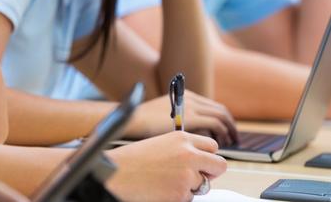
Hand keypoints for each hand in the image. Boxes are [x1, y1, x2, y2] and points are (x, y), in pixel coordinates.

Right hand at [106, 131, 226, 201]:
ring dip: (190, 187)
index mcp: (182, 138)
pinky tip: (160, 190)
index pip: (212, 146)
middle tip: (196, 177)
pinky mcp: (182, 194)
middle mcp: (189, 154)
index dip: (207, 156)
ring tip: (165, 182)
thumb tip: (200, 162)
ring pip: (203, 186)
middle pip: (219, 165)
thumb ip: (182, 150)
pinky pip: (189, 198)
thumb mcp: (160, 144)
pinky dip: (178, 197)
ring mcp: (187, 175)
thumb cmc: (132, 159)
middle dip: (211, 173)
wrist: (116, 173)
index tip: (200, 162)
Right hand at [125, 90, 237, 145]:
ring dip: (229, 130)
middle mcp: (190, 98)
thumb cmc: (144, 125)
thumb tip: (194, 135)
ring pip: (221, 116)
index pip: (212, 106)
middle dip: (230, 125)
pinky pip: (215, 124)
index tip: (227, 131)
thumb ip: (181, 121)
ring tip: (231, 142)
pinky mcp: (190, 117)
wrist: (132, 121)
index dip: (223, 120)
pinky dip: (222, 134)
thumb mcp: (166, 118)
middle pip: (220, 110)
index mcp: (185, 96)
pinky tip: (221, 144)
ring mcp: (191, 106)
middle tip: (235, 138)